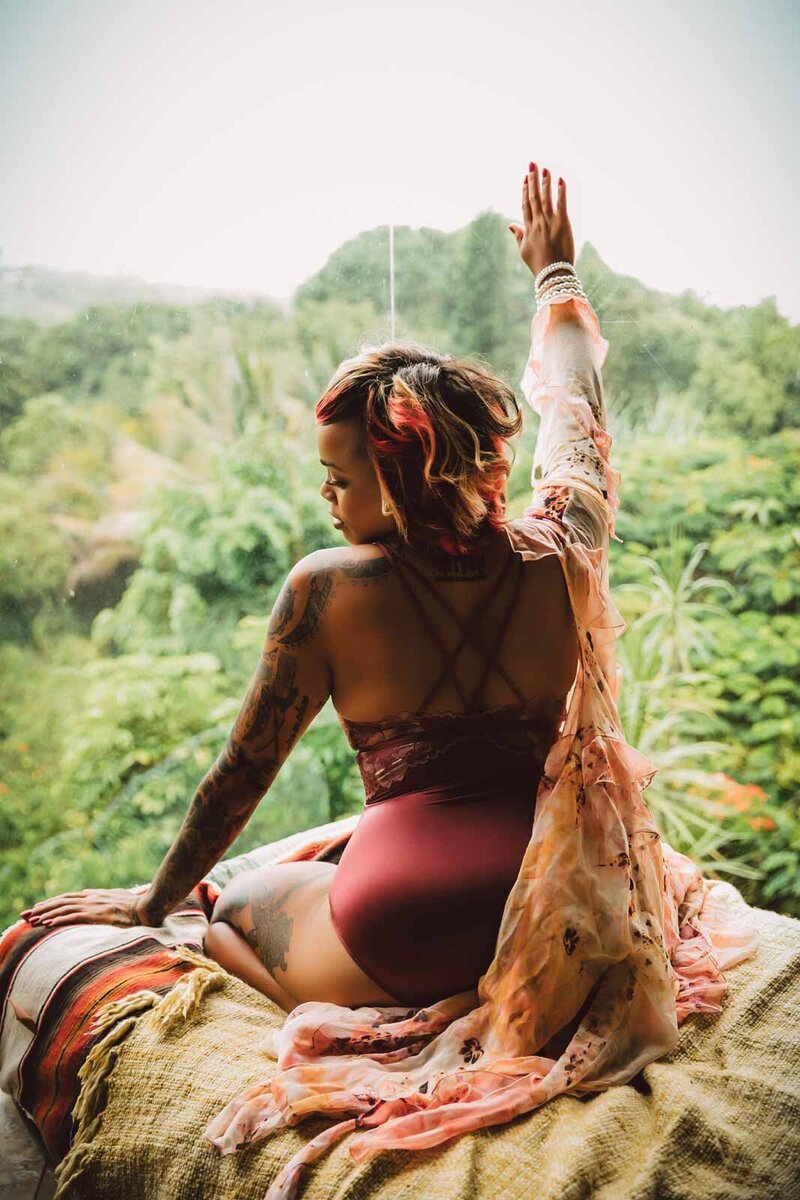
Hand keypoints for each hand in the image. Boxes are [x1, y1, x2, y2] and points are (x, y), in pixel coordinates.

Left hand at [19, 886, 152, 929]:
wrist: (147, 908)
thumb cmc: (137, 906)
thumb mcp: (117, 898)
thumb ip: (103, 897)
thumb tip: (90, 895)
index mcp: (95, 895)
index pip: (68, 898)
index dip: (52, 902)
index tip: (39, 907)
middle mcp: (91, 898)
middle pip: (61, 901)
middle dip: (42, 907)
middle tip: (26, 914)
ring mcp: (92, 906)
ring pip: (63, 908)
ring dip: (45, 913)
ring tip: (31, 919)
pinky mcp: (95, 915)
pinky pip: (71, 916)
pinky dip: (57, 918)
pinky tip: (46, 923)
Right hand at [508, 162, 574, 277]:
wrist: (553, 274)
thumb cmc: (538, 265)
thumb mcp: (524, 251)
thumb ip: (518, 235)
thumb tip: (510, 224)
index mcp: (528, 228)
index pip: (525, 204)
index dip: (524, 189)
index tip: (525, 177)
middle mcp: (537, 222)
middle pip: (533, 196)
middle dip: (532, 179)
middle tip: (532, 163)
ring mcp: (549, 222)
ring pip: (545, 197)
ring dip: (544, 181)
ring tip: (544, 167)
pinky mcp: (562, 224)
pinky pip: (561, 204)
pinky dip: (560, 191)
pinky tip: (560, 179)